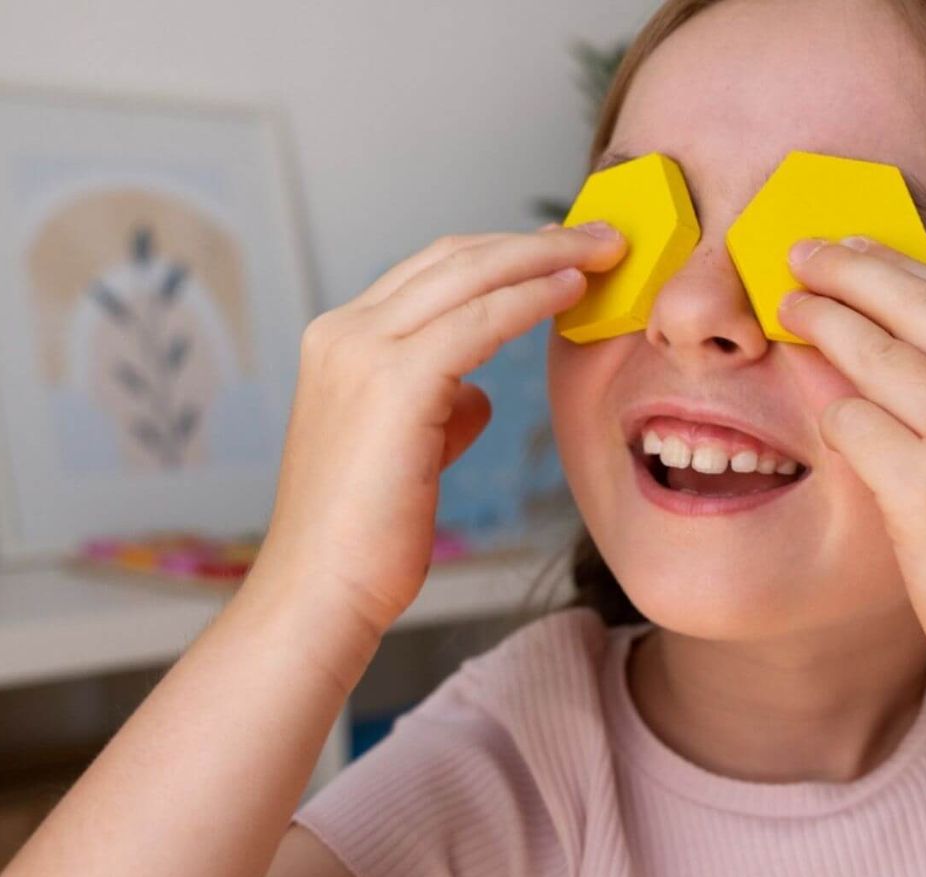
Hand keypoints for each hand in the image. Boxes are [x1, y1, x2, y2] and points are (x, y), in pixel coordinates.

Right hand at [247, 224, 624, 636]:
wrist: (322, 593)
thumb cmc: (365, 539)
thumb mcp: (405, 456)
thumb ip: (437, 412)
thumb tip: (476, 395)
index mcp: (340, 342)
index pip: (432, 272)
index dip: (502, 253)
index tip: (561, 249)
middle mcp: (343, 333)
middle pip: (453, 256)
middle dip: (533, 240)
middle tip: (599, 235)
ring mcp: (361, 352)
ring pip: (469, 274)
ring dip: (544, 256)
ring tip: (603, 250)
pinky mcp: (392, 383)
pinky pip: (478, 319)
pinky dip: (530, 297)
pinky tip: (572, 292)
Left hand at [780, 236, 925, 711]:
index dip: (902, 266)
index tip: (858, 247)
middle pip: (915, 305)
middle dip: (848, 270)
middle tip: (802, 253)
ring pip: (873, 355)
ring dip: (821, 324)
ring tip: (790, 310)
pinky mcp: (925, 490)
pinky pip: (851, 422)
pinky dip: (829, 412)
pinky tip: (815, 406)